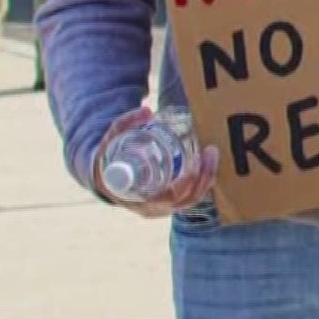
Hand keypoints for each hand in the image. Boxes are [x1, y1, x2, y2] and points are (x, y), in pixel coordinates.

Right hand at [92, 105, 219, 218]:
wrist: (105, 178)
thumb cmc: (108, 162)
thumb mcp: (109, 143)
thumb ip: (123, 125)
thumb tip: (146, 110)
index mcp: (138, 199)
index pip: (169, 197)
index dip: (186, 183)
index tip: (195, 162)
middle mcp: (153, 208)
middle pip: (187, 199)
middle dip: (203, 176)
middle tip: (210, 150)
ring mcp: (164, 207)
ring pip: (193, 198)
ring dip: (207, 177)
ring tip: (212, 153)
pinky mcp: (171, 203)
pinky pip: (192, 196)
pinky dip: (203, 181)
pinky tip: (209, 162)